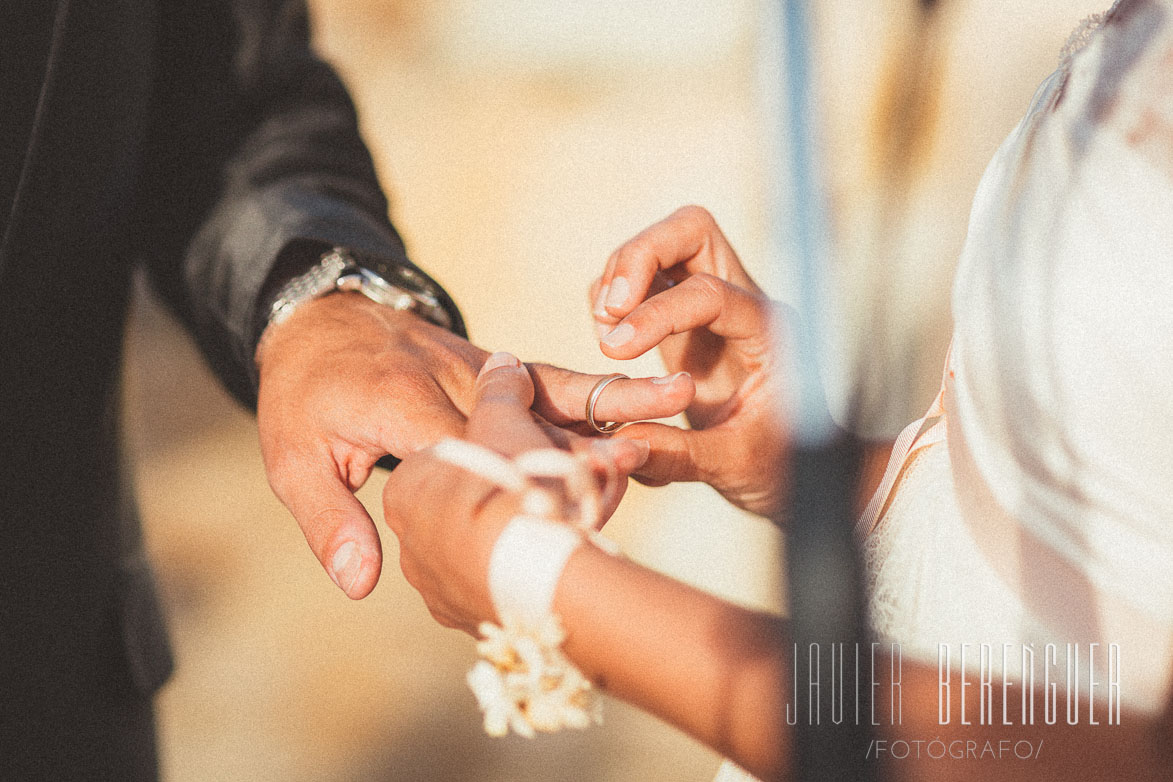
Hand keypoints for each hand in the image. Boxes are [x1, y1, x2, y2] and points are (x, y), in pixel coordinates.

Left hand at [255, 292, 692, 597]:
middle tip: (643, 458)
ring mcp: (480, 369)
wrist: (321, 314)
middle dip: (585, 446)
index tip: (563, 521)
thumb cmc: (304, 394)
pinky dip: (598, 393)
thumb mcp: (293, 457)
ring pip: (555, 389)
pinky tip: (648, 402)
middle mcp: (454, 380)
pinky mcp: (497, 366)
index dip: (516, 486)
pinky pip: (553, 380)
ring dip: (612, 402)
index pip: (473, 452)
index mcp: (404, 405)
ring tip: (678, 400)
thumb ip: (332, 519)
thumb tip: (362, 583)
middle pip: (530, 420)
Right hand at [590, 205, 788, 516]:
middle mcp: (744, 301)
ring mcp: (713, 304)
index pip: (709, 292)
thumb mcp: (734, 468)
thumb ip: (680, 455)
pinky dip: (616, 295)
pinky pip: (644, 279)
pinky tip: (611, 340)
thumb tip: (625, 442)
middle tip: (608, 313)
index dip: (657, 314)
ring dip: (621, 277)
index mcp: (769, 331)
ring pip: (663, 244)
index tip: (615, 351)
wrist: (794, 465)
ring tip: (607, 337)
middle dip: (638, 257)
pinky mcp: (685, 318)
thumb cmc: (779, 464)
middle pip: (690, 230)